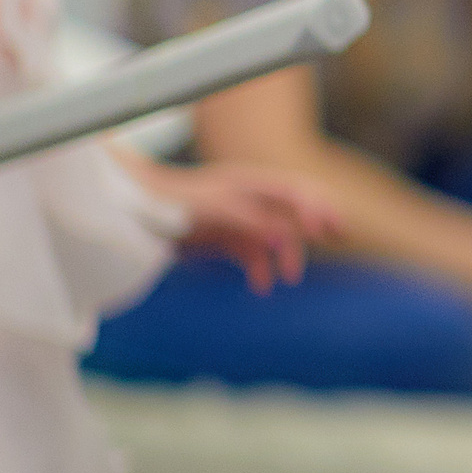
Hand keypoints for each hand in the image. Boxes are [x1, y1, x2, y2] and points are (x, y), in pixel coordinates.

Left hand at [142, 163, 337, 292]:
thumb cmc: (171, 204)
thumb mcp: (214, 212)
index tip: (330, 229)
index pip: (295, 192)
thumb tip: (286, 239)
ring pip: (274, 237)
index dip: (317, 207)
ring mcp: (235, 220)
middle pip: (292, 211)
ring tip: (289, 278)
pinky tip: (261, 287)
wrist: (130, 213)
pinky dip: (260, 270)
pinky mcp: (222, 240)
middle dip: (315, 224)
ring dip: (286, 255)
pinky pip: (251, 255)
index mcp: (247, 185)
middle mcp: (246, 200)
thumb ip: (251, 223)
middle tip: (342, 236)